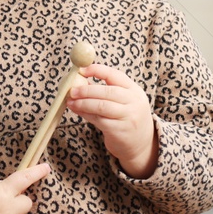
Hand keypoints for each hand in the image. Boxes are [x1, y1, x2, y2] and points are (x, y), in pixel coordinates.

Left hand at [66, 62, 158, 177]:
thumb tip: (80, 81)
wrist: (141, 143)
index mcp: (134, 90)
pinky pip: (99, 120)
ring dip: (83, 103)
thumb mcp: (123, 101)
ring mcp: (128, 117)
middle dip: (87, 90)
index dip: (97, 70)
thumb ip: (106, 90)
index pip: (115, 75)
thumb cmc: (127, 117)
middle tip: (72, 91)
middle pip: (108, 91)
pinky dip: (86, 115)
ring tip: (71, 102)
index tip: (81, 70)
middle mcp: (134, 102)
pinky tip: (79, 111)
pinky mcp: (120, 131)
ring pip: (102, 106)